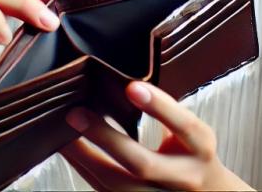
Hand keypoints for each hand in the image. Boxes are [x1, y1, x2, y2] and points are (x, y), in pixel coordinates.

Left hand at [59, 80, 254, 190]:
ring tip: (60, 135)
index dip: (159, 106)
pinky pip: (106, 190)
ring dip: (84, 158)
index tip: (131, 86)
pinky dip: (86, 170)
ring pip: (117, 184)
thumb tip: (122, 81)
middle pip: (142, 163)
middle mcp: (183, 177)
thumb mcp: (191, 131)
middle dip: (105, 138)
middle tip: (75, 114)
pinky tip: (70, 153)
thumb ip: (165, 112)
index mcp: (200, 148)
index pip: (183, 125)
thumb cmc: (192, 155)